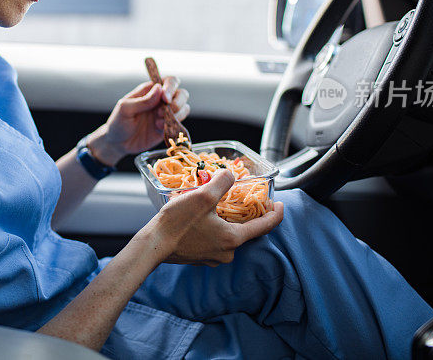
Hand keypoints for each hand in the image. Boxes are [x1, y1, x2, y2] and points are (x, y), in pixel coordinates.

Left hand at [86, 77, 189, 165]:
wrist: (118, 143)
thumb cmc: (119, 122)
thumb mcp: (125, 109)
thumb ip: (143, 100)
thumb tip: (159, 88)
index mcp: (150, 90)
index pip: (169, 81)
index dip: (171, 87)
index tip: (165, 98)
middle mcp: (161, 100)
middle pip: (182, 93)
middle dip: (177, 102)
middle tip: (161, 112)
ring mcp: (166, 114)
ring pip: (184, 108)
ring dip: (175, 115)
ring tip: (158, 121)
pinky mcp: (168, 127)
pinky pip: (179, 123)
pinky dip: (173, 125)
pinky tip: (159, 128)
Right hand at [144, 170, 284, 266]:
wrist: (152, 245)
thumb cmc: (178, 222)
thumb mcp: (203, 196)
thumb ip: (222, 182)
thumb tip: (231, 175)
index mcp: (233, 239)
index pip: (265, 226)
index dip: (276, 213)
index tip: (280, 204)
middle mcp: (227, 253)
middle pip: (245, 230)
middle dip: (245, 214)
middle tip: (243, 198)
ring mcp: (212, 258)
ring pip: (228, 235)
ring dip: (226, 220)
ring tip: (217, 204)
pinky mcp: (199, 258)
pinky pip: (214, 240)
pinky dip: (213, 228)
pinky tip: (202, 217)